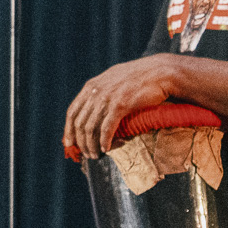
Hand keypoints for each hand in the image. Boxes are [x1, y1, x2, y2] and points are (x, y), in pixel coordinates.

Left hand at [63, 54, 180, 158]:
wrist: (159, 72)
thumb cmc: (138, 78)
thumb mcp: (112, 80)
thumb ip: (100, 91)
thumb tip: (92, 108)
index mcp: (91, 86)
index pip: (72, 112)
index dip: (69, 129)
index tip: (69, 143)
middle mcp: (95, 92)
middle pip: (80, 123)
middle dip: (80, 141)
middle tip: (86, 154)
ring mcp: (107, 98)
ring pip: (91, 128)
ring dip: (91, 145)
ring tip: (95, 155)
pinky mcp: (120, 105)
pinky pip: (107, 128)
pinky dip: (104, 141)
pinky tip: (106, 149)